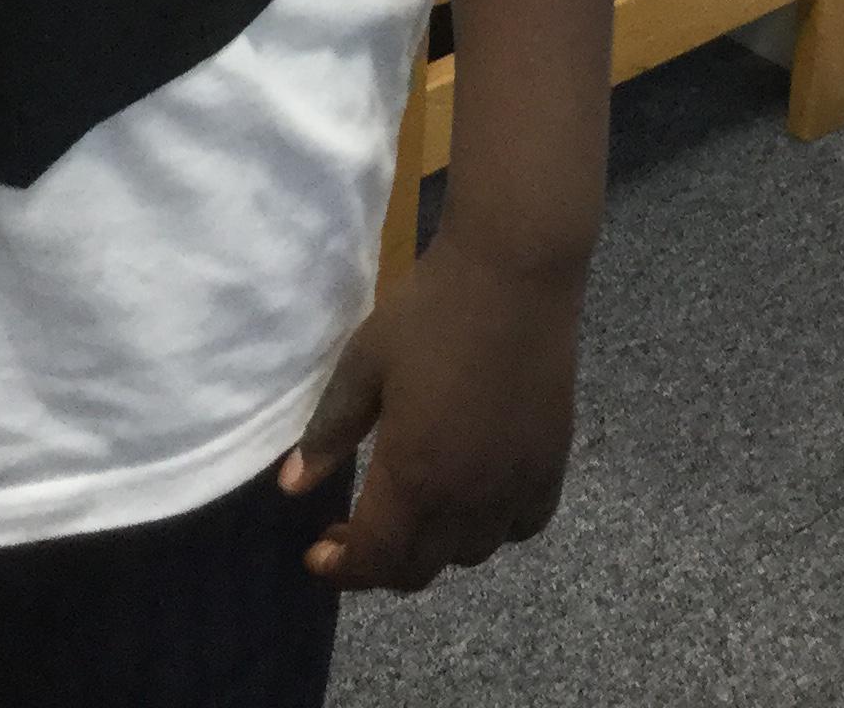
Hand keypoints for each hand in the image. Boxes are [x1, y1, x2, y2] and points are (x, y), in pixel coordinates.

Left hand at [278, 232, 581, 592]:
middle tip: (351, 533)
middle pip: (420, 568)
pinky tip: (474, 496)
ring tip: (409, 510)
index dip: (342, 568)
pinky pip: (520, 526)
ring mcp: (515, 487)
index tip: (318, 554)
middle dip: (379, 563)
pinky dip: (491, 527)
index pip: (375, 557)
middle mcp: (467, 500)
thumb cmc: (430, 313)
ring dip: (433, 546)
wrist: (513, 274)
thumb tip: (292, 487)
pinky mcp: (551, 466)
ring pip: (470, 553)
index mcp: (414, 477)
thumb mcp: (363, 365)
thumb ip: (329, 432)